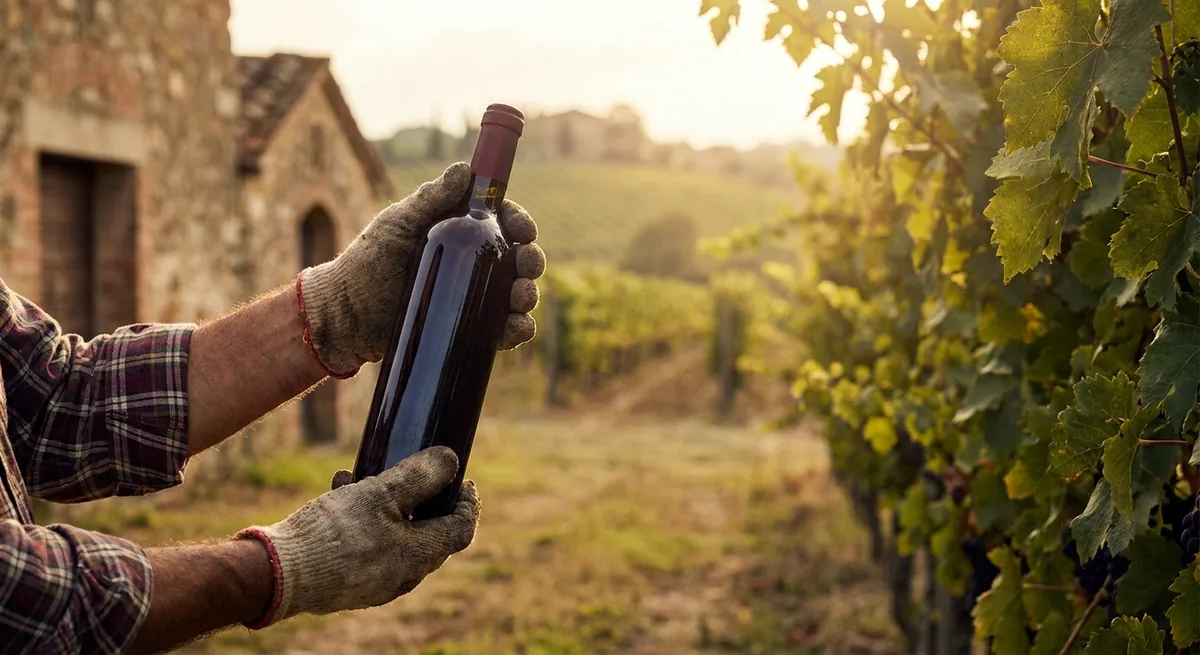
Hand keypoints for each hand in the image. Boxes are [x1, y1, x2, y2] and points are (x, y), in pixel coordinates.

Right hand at [236, 447, 479, 626]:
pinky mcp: (349, 580)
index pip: (461, 530)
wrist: (277, 573)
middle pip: (430, 534)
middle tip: (419, 474)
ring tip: (366, 475)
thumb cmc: (333, 533)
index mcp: (419, 557)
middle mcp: (402, 576)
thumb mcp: (380, 493)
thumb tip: (450, 460)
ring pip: (395, 536)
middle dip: (426, 500)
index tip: (463, 479)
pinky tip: (342, 489)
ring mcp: (375, 582)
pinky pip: (368, 544)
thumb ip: (418, 476)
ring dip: (388, 504)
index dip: (467, 503)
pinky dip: (364, 518)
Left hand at [298, 162, 546, 375]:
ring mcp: (470, 297)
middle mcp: (469, 262)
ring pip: (515, 294)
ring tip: (520, 298)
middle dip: (531, 261)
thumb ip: (429, 198)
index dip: (520, 223)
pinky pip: (502, 330)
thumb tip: (465, 169)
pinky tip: (518, 327)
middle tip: (526, 267)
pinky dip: (519, 329)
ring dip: (527, 295)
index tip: (524, 231)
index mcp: (457, 231)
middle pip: (516, 258)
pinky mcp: (467, 328)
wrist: (346, 316)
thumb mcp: (396, 225)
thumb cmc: (366, 263)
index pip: (500, 221)